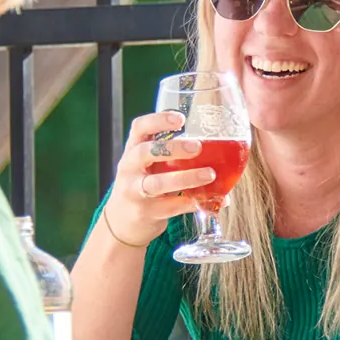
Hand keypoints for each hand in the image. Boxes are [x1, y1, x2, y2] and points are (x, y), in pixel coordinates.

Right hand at [103, 110, 220, 246]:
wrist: (122, 220)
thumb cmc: (143, 182)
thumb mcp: (147, 164)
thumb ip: (170, 153)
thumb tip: (217, 144)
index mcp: (132, 150)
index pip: (139, 128)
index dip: (158, 120)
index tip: (181, 119)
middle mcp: (129, 168)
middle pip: (145, 152)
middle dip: (172, 148)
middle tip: (197, 147)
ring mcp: (135, 192)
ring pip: (157, 183)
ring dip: (186, 178)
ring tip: (210, 174)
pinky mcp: (145, 212)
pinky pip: (171, 207)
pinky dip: (193, 203)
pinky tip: (211, 199)